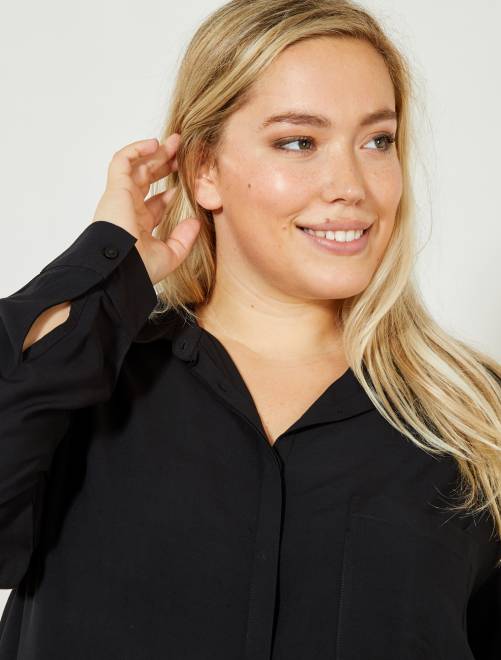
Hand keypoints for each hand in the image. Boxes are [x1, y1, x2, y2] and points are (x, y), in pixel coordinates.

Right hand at [92, 134, 200, 284]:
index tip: (187, 184)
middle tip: (183, 152)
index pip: (154, 203)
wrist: (120, 269)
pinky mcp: (115, 188)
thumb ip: (183, 239)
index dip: (170, 192)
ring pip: (137, 167)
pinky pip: (122, 160)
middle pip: (147, 180)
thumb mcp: (170, 255)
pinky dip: (136, 149)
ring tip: (175, 142)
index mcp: (139, 225)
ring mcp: (121, 197)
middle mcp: (129, 209)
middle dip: (165, 164)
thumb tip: (195, 222)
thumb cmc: (140, 268)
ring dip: (155, 153)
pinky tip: (155, 144)